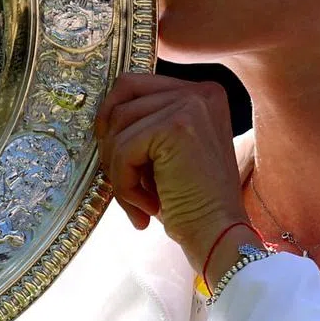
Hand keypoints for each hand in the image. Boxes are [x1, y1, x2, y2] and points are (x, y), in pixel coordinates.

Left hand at [93, 73, 249, 272]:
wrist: (219, 235)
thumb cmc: (190, 201)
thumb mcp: (167, 150)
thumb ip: (144, 123)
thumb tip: (100, 118)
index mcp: (201, 93)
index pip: (133, 85)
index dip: (112, 117)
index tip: (113, 153)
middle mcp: (200, 92)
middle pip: (122, 100)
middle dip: (111, 143)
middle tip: (121, 179)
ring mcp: (189, 105)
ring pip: (118, 126)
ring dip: (118, 169)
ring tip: (139, 199)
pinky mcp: (176, 127)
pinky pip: (124, 148)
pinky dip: (124, 183)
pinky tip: (146, 206)